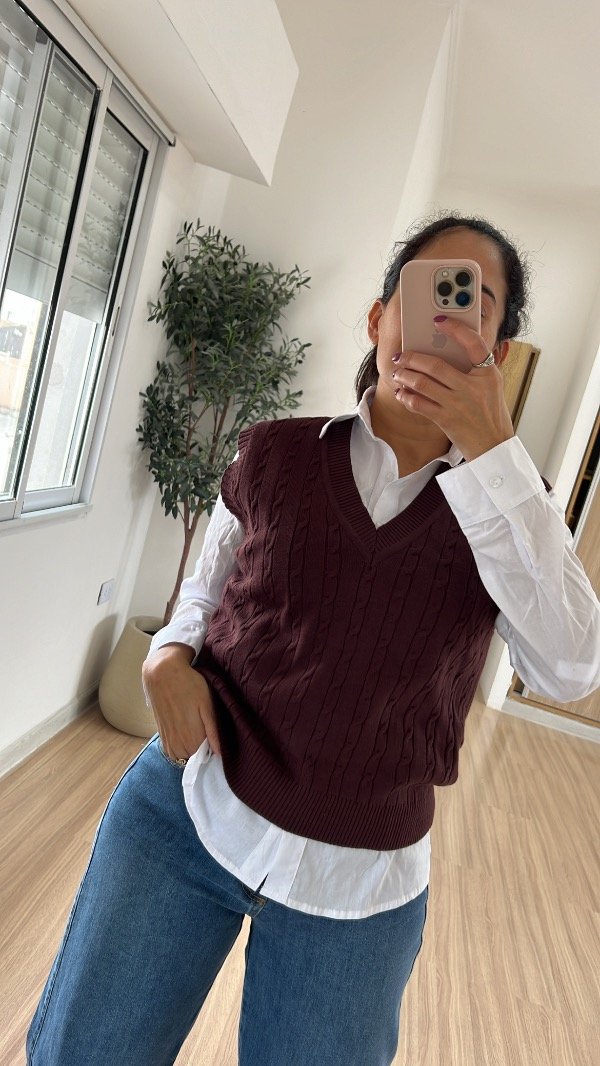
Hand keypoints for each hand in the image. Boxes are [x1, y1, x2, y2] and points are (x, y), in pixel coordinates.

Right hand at [142, 645, 220, 759]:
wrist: (161, 673)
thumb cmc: (189, 685)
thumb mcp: (207, 705)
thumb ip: (213, 732)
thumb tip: (220, 754)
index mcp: (192, 740)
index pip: (208, 758)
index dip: (215, 749)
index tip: (220, 739)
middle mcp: (178, 746)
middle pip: (197, 758)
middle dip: (205, 749)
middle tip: (209, 729)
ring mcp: (168, 743)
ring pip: (185, 756)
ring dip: (193, 748)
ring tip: (198, 728)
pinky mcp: (162, 737)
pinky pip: (175, 751)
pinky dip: (183, 745)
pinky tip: (188, 730)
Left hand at [392, 317, 513, 460]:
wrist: (493, 445)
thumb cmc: (491, 413)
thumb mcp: (492, 386)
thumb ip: (476, 368)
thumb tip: (446, 351)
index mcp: (488, 374)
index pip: (473, 343)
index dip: (455, 329)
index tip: (439, 320)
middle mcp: (472, 388)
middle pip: (436, 365)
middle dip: (413, 358)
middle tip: (401, 355)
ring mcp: (458, 404)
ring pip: (422, 383)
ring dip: (405, 376)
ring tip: (398, 373)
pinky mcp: (446, 420)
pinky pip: (419, 404)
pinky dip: (406, 396)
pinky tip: (401, 392)